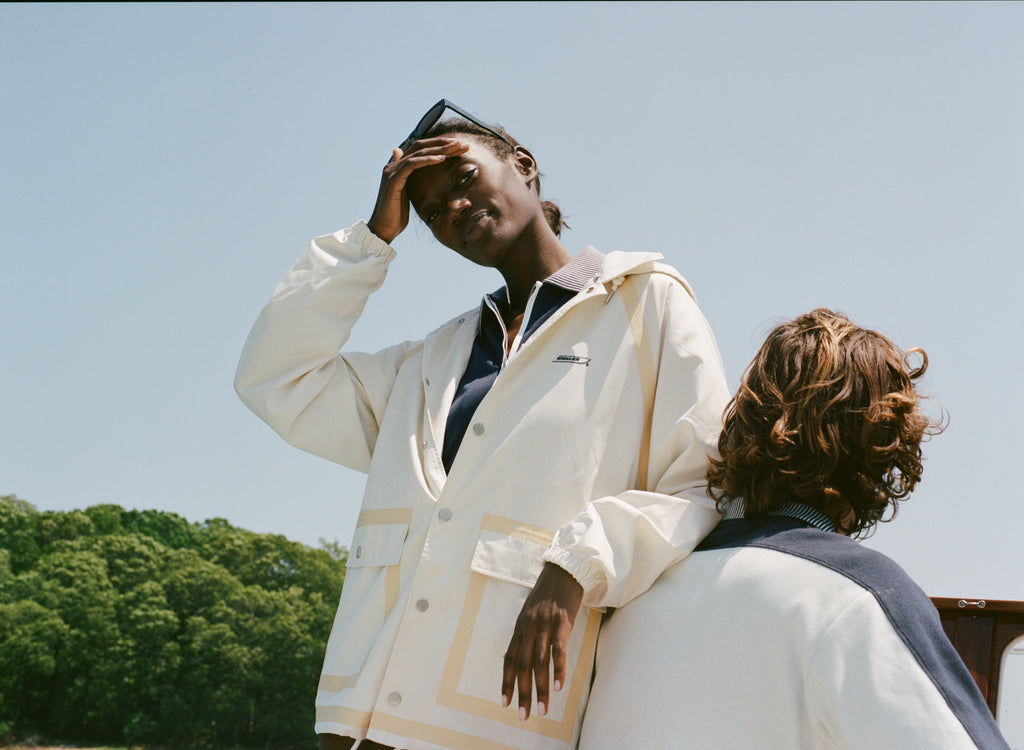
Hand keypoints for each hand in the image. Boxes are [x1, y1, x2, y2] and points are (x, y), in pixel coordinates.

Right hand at [366, 137, 467, 243]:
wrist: (383, 228)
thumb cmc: (396, 215)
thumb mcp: (407, 194)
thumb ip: (409, 179)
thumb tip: (409, 169)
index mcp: (398, 167)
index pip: (420, 149)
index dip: (439, 145)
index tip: (458, 147)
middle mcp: (393, 165)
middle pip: (420, 146)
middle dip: (442, 143)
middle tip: (461, 143)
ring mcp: (392, 171)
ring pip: (418, 153)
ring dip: (438, 149)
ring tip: (455, 147)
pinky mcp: (393, 179)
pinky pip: (412, 164)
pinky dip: (427, 160)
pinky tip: (442, 159)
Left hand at [502, 563, 583, 719]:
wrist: (563, 572)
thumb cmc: (548, 595)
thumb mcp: (529, 613)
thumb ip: (523, 635)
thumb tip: (513, 655)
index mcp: (519, 628)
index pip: (509, 660)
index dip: (507, 683)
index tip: (505, 704)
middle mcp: (528, 628)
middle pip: (522, 666)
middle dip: (522, 693)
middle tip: (523, 716)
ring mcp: (544, 625)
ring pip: (539, 663)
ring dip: (540, 688)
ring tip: (542, 709)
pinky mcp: (561, 623)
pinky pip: (558, 651)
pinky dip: (558, 670)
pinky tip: (558, 686)